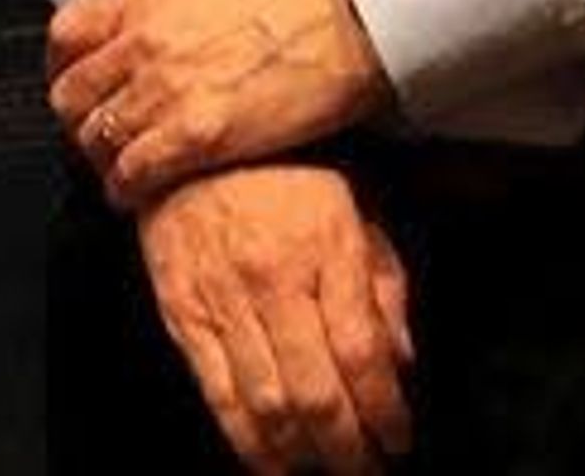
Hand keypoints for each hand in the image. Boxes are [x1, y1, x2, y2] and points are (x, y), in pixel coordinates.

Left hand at [52, 0, 391, 204]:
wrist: (344, 24)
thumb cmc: (292, 4)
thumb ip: (158, 13)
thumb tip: (133, 38)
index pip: (65, 36)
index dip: (61, 69)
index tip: (72, 85)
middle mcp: (144, 42)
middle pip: (71, 95)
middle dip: (80, 121)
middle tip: (99, 135)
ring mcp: (165, 90)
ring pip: (96, 140)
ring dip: (103, 161)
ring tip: (120, 169)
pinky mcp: (194, 135)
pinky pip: (131, 174)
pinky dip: (125, 190)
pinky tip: (136, 194)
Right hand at [137, 166, 415, 472]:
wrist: (190, 142)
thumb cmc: (283, 170)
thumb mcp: (355, 207)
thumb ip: (383, 282)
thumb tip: (401, 361)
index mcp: (326, 246)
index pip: (361, 352)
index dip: (384, 410)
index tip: (399, 438)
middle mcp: (274, 279)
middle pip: (315, 392)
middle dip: (347, 449)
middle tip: (366, 469)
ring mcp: (223, 301)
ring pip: (266, 405)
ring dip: (300, 456)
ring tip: (323, 473)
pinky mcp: (183, 317)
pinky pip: (217, 395)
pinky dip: (245, 441)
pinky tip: (270, 462)